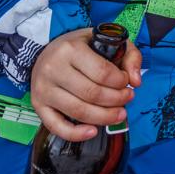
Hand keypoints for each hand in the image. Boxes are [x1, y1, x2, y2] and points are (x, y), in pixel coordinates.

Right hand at [30, 28, 140, 142]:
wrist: (47, 52)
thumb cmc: (81, 47)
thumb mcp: (106, 40)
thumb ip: (129, 55)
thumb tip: (136, 81)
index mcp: (70, 49)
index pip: (102, 72)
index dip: (121, 81)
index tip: (127, 82)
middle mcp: (53, 69)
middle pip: (92, 93)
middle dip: (116, 100)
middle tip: (128, 98)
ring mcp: (43, 89)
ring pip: (78, 111)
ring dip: (103, 117)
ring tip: (119, 114)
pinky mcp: (38, 105)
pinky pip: (55, 126)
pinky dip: (75, 133)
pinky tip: (93, 131)